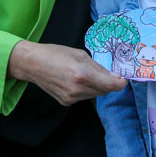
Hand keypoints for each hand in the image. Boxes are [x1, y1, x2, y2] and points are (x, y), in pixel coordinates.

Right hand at [8, 41, 126, 105]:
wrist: (32, 64)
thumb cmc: (54, 53)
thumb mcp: (79, 54)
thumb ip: (97, 67)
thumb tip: (113, 76)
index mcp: (82, 74)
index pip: (110, 85)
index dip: (120, 83)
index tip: (123, 79)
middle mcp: (77, 89)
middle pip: (104, 91)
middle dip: (107, 82)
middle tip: (104, 72)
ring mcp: (71, 98)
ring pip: (94, 95)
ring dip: (96, 86)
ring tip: (85, 73)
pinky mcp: (66, 102)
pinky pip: (84, 97)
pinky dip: (86, 89)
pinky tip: (76, 80)